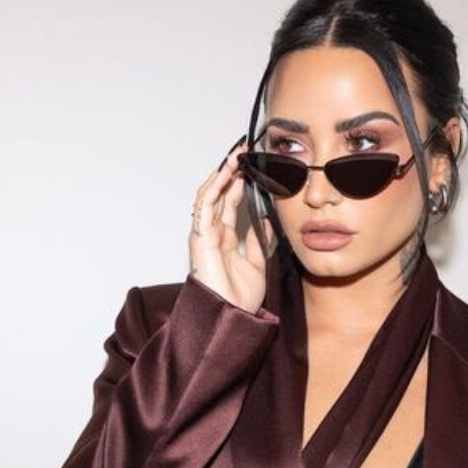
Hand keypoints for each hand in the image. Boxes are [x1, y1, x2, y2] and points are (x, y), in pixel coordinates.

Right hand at [188, 136, 275, 312]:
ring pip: (210, 194)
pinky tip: (227, 172)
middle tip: (244, 150)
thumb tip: (267, 221)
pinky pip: (205, 206)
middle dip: (231, 170)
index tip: (253, 164)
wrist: (231, 317)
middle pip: (220, 193)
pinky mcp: (200, 237)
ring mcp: (204, 234)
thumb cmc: (240, 298)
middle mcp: (212, 233)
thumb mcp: (257, 263)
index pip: (230, 201)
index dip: (241, 181)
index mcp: (224, 238)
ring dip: (222, 173)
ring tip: (236, 154)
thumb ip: (260, 241)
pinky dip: (215, 187)